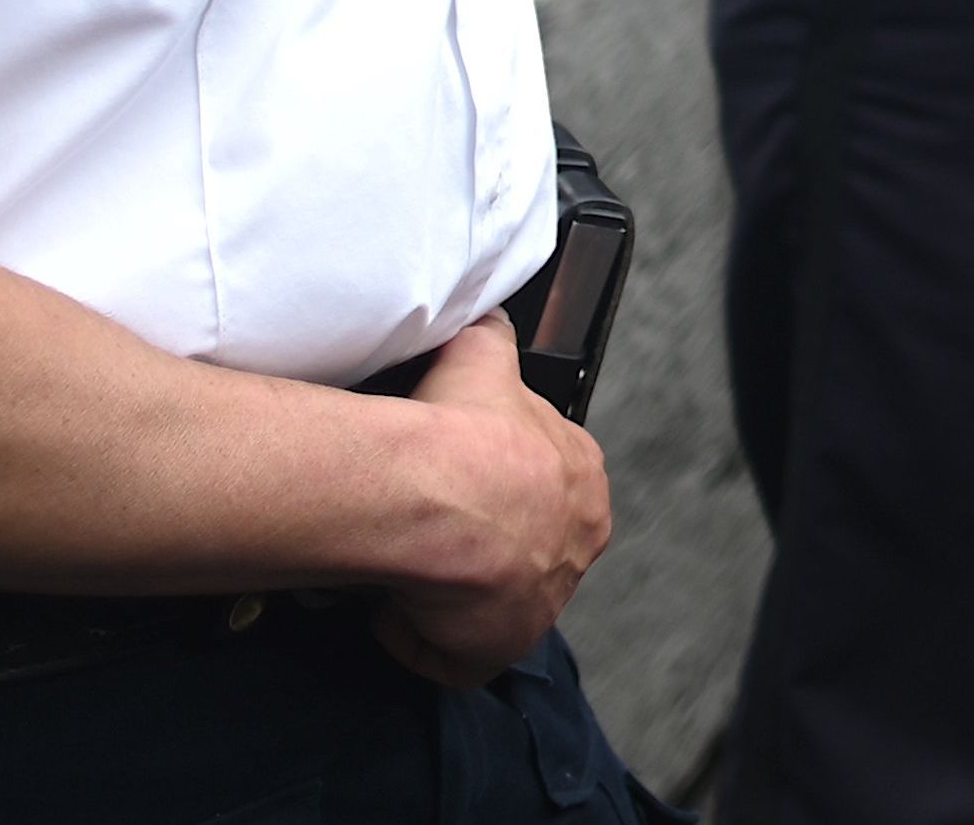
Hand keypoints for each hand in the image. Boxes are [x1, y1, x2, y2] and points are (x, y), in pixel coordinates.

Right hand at [366, 313, 610, 687]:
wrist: (443, 491)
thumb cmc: (464, 426)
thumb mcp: (483, 356)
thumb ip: (489, 337)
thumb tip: (482, 318)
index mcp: (581, 476)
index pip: (545, 487)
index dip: (494, 488)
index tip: (452, 484)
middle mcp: (576, 543)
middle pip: (522, 549)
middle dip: (475, 544)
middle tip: (423, 531)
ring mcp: (542, 602)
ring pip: (489, 602)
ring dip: (446, 590)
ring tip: (402, 567)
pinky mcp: (501, 648)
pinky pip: (456, 654)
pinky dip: (419, 638)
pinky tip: (392, 606)